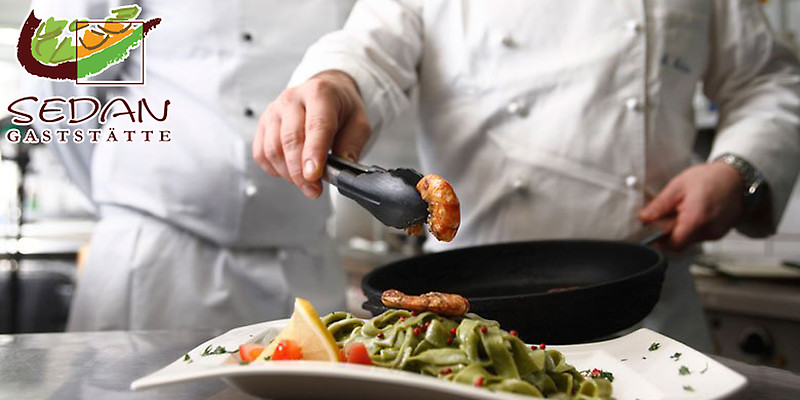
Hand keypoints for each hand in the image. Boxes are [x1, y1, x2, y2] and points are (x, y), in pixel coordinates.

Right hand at [252, 70, 370, 198]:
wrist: (327, 91)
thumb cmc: (342, 108)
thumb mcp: (359, 123)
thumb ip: (351, 147)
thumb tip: (340, 170)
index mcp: (320, 93)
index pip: (316, 125)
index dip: (313, 153)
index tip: (313, 175)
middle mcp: (293, 99)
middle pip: (290, 139)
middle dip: (300, 171)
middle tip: (313, 190)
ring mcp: (274, 110)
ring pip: (273, 148)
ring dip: (288, 173)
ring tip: (305, 183)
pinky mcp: (263, 123)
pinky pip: (261, 153)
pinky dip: (274, 169)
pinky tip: (289, 172)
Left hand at [638, 162, 745, 250]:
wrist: (738, 177)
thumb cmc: (710, 178)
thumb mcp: (678, 186)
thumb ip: (659, 205)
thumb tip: (643, 219)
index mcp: (696, 219)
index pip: (672, 244)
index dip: (658, 240)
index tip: (649, 231)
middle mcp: (708, 231)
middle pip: (680, 243)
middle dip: (668, 233)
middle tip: (664, 216)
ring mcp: (716, 234)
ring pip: (689, 240)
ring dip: (680, 230)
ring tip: (681, 210)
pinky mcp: (720, 233)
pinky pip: (699, 235)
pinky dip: (692, 228)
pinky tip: (692, 212)